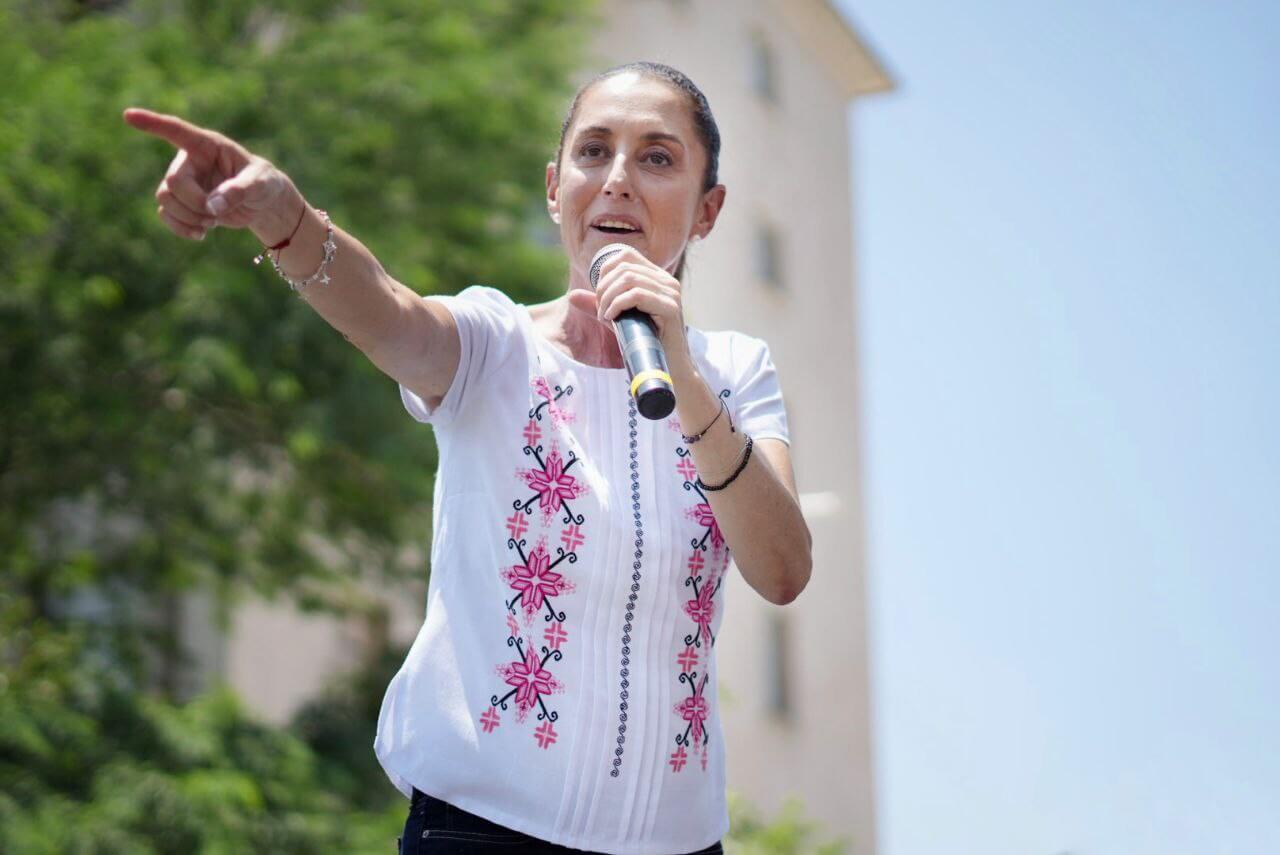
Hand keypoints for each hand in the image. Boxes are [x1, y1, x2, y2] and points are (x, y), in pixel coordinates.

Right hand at [122, 107, 299, 243]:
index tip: (128, 115)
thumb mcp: (261, 185)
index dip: (153, 124)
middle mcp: (190, 160)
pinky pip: (165, 214)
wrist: (262, 204)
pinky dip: (181, 228)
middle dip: (193, 203)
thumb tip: (212, 206)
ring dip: (188, 217)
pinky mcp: (182, 202)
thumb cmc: (264, 184)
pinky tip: (201, 235)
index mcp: (208, 145)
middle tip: (216, 214)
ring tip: (212, 222)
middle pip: (173, 181)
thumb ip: (239, 191)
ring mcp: (184, 181)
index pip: (177, 130)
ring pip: (164, 198)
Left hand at [567, 245, 691, 365]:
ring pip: (628, 279)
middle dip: (603, 287)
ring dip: (608, 298)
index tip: (599, 294)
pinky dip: (617, 305)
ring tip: (604, 316)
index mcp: (657, 278)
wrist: (669, 369)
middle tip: (600, 310)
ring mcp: (671, 293)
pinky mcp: (671, 308)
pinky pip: (637, 295)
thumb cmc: (644, 344)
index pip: (626, 255)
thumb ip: (599, 305)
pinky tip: (611, 318)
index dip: (605, 270)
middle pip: (624, 267)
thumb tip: (572, 295)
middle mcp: (667, 281)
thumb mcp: (618, 319)